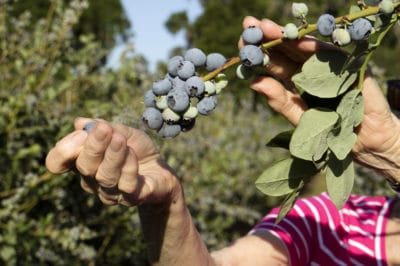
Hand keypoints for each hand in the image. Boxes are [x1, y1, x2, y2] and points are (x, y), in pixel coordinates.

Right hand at [45, 117, 179, 205]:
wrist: (162, 171)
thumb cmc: (137, 150)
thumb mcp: (122, 132)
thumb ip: (103, 127)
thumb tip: (80, 122)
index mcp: (83, 162)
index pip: (57, 163)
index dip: (63, 151)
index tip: (80, 133)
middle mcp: (93, 181)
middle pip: (84, 167)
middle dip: (93, 146)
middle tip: (104, 130)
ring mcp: (112, 193)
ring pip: (105, 176)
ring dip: (113, 155)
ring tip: (120, 139)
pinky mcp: (133, 198)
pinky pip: (127, 185)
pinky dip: (129, 167)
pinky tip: (132, 153)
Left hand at [239, 17, 399, 177]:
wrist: (365, 142)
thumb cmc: (329, 132)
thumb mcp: (300, 118)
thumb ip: (280, 102)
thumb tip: (254, 83)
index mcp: (295, 82)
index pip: (274, 64)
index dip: (258, 54)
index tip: (241, 44)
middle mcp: (308, 70)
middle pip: (286, 51)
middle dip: (267, 38)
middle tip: (249, 25)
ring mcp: (327, 66)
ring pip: (304, 47)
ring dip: (286, 36)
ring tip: (265, 27)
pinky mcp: (347, 66)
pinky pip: (330, 55)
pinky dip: (316, 47)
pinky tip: (298, 39)